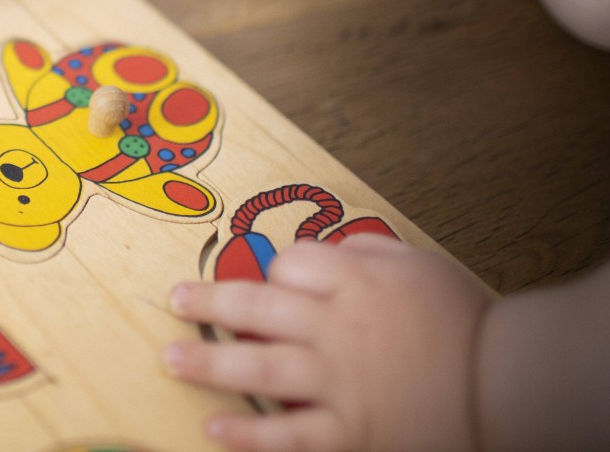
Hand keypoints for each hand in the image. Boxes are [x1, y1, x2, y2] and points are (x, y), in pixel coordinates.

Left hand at [166, 235, 491, 451]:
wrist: (507, 383)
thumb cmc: (464, 320)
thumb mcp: (418, 264)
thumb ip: (367, 251)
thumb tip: (326, 247)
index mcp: (355, 282)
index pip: (290, 263)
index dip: (271, 267)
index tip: (265, 276)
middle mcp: (336, 328)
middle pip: (257, 306)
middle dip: (209, 302)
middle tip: (175, 299)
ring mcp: (338, 383)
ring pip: (258, 368)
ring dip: (208, 362)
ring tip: (171, 358)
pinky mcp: (349, 432)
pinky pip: (288, 435)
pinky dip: (249, 434)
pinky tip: (214, 427)